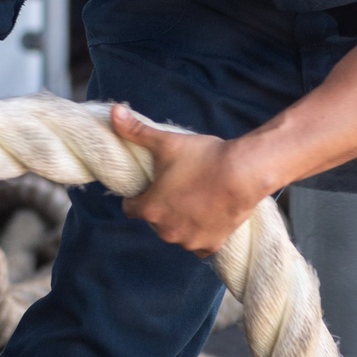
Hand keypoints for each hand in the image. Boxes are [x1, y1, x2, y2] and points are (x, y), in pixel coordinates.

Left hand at [110, 105, 262, 255]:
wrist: (243, 173)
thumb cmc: (203, 157)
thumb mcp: (166, 142)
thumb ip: (135, 130)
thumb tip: (113, 111)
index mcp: (150, 209)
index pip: (130, 208)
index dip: (137, 196)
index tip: (149, 185)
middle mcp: (166, 231)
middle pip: (154, 220)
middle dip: (161, 207)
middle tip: (177, 187)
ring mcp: (189, 241)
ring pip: (176, 233)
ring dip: (180, 222)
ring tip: (195, 199)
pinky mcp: (211, 245)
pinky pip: (198, 245)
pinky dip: (200, 234)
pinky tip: (207, 217)